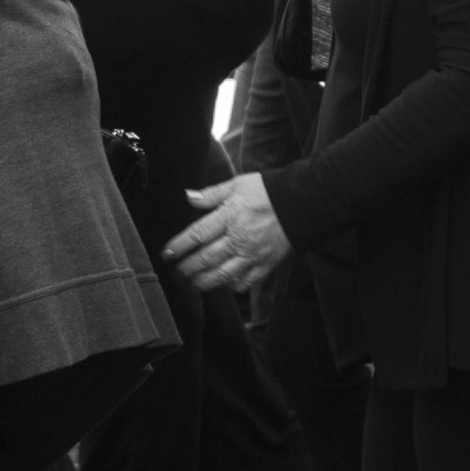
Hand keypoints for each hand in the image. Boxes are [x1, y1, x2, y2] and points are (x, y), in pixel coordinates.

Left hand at [163, 173, 291, 292]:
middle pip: (206, 258)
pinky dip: (232, 285)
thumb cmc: (268, 191)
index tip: (167, 254)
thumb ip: (212, 194)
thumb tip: (188, 196)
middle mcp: (239, 238)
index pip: (197, 234)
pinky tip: (225, 283)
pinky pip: (246, 281)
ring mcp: (253, 254)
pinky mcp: (266, 264)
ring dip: (204, 281)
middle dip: (187, 267)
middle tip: (178, 271)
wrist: (302, 203)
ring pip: (222, 275)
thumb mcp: (238, 185)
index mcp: (230, 216)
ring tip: (194, 282)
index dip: (179, 246)